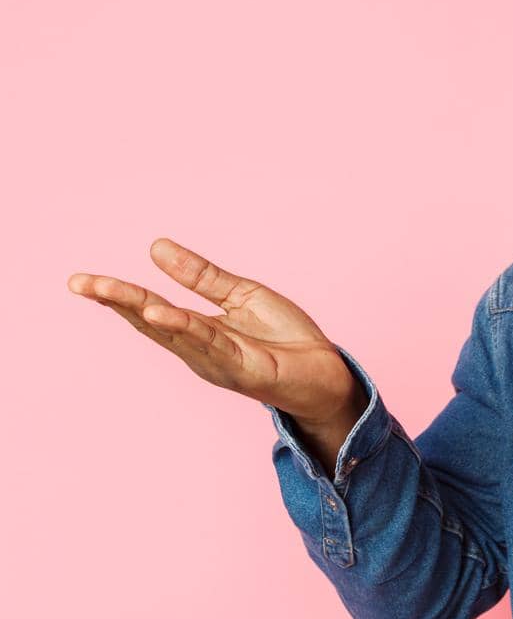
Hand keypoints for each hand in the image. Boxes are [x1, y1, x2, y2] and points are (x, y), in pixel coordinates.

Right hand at [67, 238, 360, 426]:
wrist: (326, 372)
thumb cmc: (284, 338)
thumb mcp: (241, 295)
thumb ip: (201, 276)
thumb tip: (156, 246)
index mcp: (196, 331)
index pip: (148, 308)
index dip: (116, 294)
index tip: (81, 280)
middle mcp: (199, 349)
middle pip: (150, 320)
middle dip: (115, 301)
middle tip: (79, 282)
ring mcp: (218, 361)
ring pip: (174, 331)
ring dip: (141, 311)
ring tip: (110, 292)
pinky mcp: (243, 369)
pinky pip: (211, 344)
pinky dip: (185, 328)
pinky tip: (162, 313)